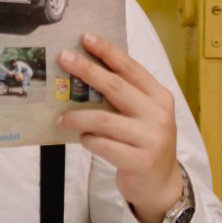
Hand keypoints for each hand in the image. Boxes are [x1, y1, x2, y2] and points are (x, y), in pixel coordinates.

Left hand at [56, 32, 181, 222]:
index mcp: (159, 97)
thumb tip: (85, 68)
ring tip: (61, 119)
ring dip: (77, 117)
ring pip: (104, 119)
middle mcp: (158, 115)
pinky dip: (88, 140)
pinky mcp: (140, 161)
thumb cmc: (144, 142)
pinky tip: (83, 139)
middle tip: (63, 59)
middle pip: (116, 87)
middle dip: (87, 70)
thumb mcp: (143, 115)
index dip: (108, 51)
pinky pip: (103, 145)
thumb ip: (124, 95)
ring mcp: (151, 139)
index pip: (131, 69)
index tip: (86, 37)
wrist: (160, 185)